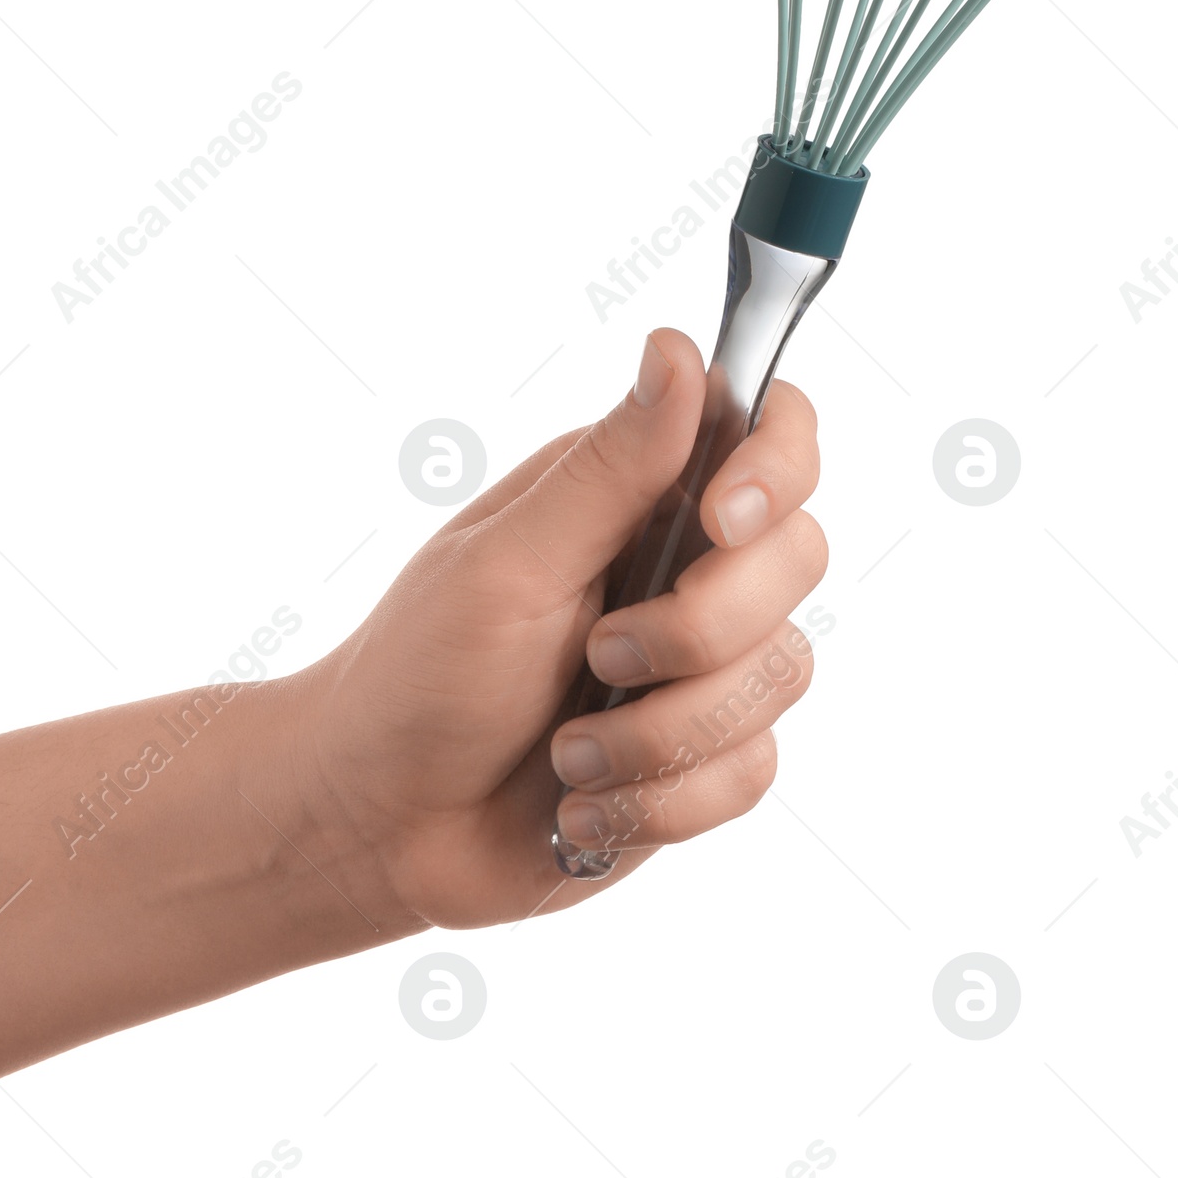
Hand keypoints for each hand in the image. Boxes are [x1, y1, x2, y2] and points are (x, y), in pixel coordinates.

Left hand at [294, 329, 825, 928]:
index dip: (775, 469)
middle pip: (797, 557)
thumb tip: (677, 347)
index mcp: (636, 493)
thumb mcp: (508, 564)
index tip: (721, 520)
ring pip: (781, 674)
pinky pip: (751, 771)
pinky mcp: (703, 754)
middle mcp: (682, 566)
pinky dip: (660, 799)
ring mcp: (701, 664)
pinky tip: (582, 804)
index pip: (771, 433)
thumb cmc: (418, 677)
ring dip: (662, 733)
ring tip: (568, 753)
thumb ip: (610, 468)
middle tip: (602, 652)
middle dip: (702, 630)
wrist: (380, 829)